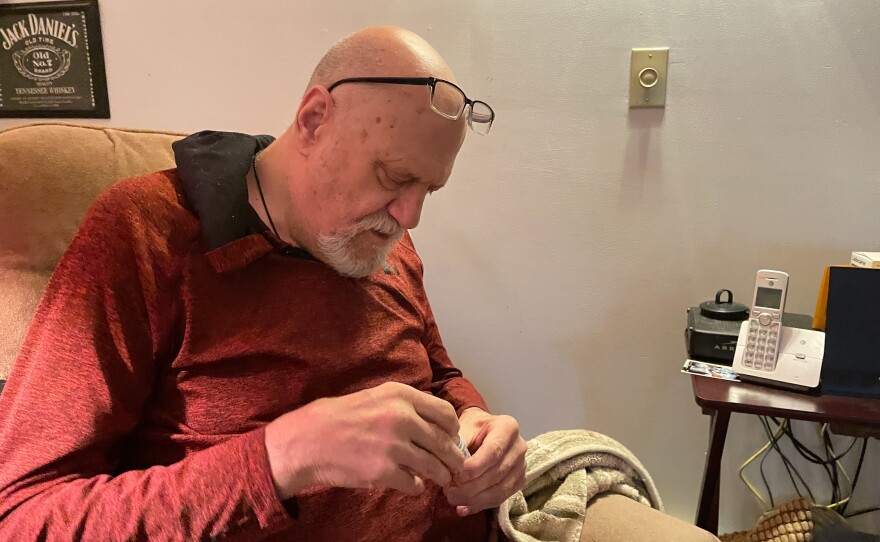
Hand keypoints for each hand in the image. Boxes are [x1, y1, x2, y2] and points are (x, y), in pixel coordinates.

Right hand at [264, 382, 464, 499]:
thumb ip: (406, 406)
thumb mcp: (376, 397)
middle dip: (452, 458)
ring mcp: (394, 446)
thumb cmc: (340, 417)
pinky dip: (416, 487)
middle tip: (453, 466)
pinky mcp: (385, 472)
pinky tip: (411, 484)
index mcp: (401, 395)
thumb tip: (435, 424)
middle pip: (444, 442)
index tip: (451, 438)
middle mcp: (402, 417)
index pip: (446, 413)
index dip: (452, 430)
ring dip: (440, 475)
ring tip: (438, 478)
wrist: (308, 440)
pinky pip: (415, 484)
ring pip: (434, 466)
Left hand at [445, 408, 526, 515]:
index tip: (457, 476)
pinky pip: (501, 498)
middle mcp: (519, 447)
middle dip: (472, 487)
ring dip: (475, 499)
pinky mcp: (518, 481)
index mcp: (508, 428)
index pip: (493, 451)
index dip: (476, 467)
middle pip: (497, 473)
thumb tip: (450, 464)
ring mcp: (521, 466)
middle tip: (449, 492)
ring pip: (500, 490)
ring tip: (454, 499)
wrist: (483, 430)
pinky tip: (463, 508)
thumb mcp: (464, 426)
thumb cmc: (472, 426)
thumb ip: (458, 443)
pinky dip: (480, 505)